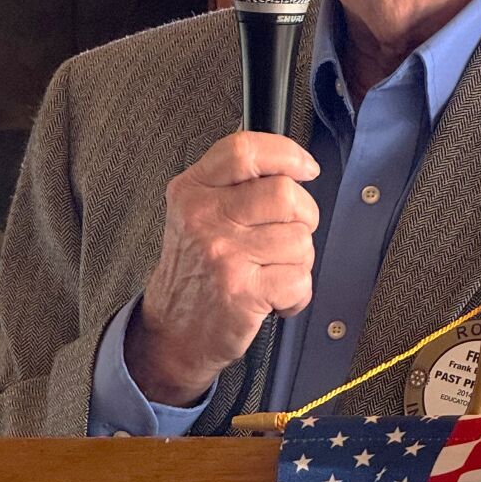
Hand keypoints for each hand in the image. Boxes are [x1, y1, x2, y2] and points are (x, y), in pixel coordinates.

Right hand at [126, 132, 319, 405]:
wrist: (174, 331)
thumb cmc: (196, 271)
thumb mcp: (196, 213)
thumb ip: (236, 184)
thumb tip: (292, 167)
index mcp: (193, 190)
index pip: (245, 150)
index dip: (287, 154)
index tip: (306, 168)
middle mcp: (204, 217)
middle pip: (285, 194)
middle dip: (304, 215)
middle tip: (290, 233)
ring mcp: (223, 254)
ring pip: (300, 239)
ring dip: (299, 260)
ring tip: (273, 271)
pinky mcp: (242, 290)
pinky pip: (300, 278)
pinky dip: (297, 293)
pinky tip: (275, 296)